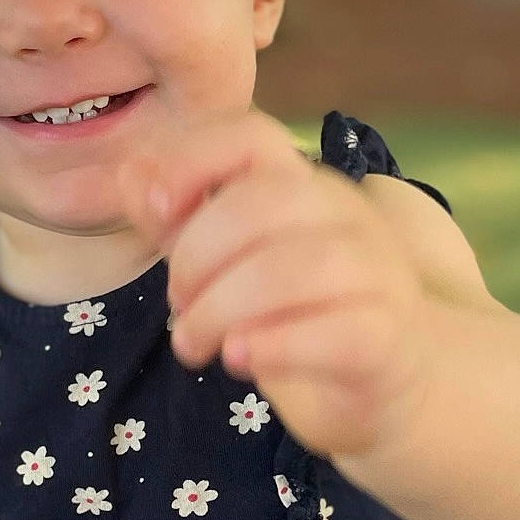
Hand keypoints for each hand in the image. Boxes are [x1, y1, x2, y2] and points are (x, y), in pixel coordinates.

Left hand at [116, 109, 432, 462]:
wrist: (389, 384)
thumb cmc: (300, 314)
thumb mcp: (228, 262)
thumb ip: (178, 220)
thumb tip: (130, 175)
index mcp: (301, 183)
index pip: (251, 135)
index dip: (190, 160)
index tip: (156, 212)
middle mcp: (345, 214)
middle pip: (265, 201)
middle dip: (197, 256)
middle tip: (177, 306)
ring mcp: (376, 273)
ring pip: (297, 268)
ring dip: (223, 309)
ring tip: (193, 344)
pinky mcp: (387, 337)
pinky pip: (336, 331)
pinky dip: (275, 346)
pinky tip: (240, 359)